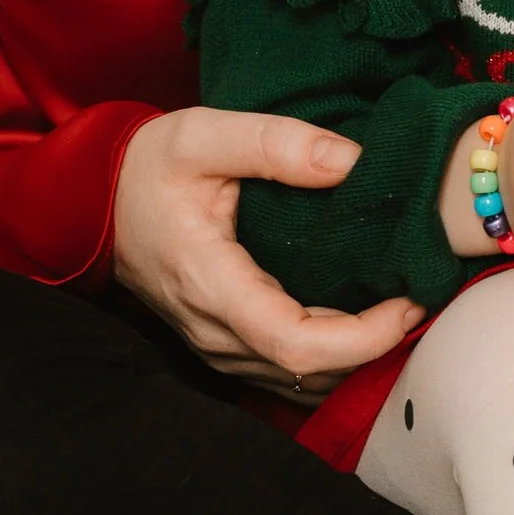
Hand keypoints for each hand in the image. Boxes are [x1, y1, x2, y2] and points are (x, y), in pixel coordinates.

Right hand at [112, 108, 422, 381]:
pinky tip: (361, 316)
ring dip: (357, 353)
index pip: (296, 344)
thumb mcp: (203, 134)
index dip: (364, 337)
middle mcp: (212, 330)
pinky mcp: (222, 346)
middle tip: (421, 292)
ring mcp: (215, 346)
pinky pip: (287, 372)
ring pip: (302, 380)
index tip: (408, 300)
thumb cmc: (147, 166)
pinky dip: (332, 354)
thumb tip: (350, 162)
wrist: (91, 199)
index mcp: (210, 283)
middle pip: (308, 371)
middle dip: (375, 344)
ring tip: (399, 301)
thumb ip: (276, 143)